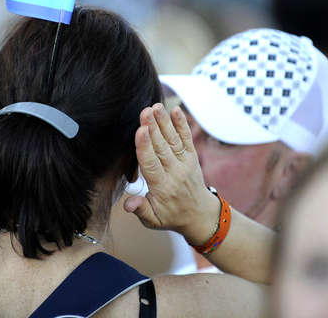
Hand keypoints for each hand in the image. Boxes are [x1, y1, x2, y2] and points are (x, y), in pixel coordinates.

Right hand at [124, 103, 219, 245]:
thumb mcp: (153, 221)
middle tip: (145, 111)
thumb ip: (141, 211)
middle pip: (162, 148)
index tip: (141, 130)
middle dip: (153, 129)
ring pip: (173, 140)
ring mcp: (185, 163)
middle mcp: (175, 173)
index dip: (145, 147)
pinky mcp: (192, 156)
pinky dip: (182, 124)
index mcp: (163, 188)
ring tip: (156, 106)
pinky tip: (175, 110)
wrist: (200, 215)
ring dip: (164, 122)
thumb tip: (128, 205)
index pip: (152, 164)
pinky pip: (187, 138)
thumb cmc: (171, 216)